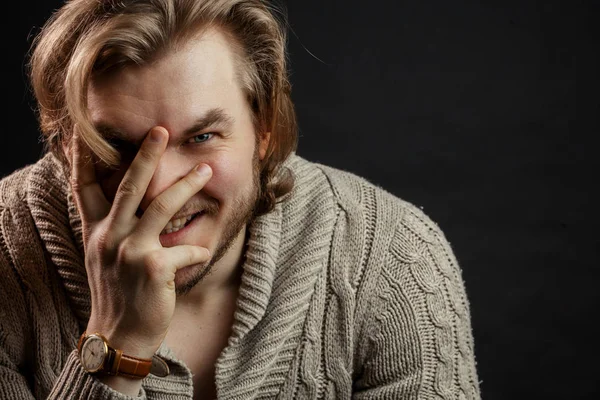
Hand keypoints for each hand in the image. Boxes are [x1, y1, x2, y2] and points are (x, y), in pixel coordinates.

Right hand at [70, 126, 211, 357]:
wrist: (119, 335)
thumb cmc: (118, 293)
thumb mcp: (105, 257)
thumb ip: (113, 229)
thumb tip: (131, 204)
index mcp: (97, 231)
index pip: (84, 187)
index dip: (83, 158)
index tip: (87, 132)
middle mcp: (110, 236)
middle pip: (129, 186)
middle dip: (147, 155)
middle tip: (162, 130)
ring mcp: (131, 251)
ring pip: (162, 207)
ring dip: (187, 185)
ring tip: (205, 170)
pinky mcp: (154, 268)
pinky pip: (186, 250)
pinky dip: (198, 250)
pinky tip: (204, 252)